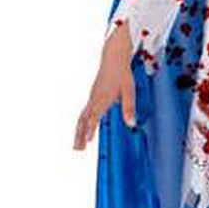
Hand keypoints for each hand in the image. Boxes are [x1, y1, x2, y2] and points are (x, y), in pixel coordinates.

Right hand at [73, 21, 136, 148]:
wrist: (113, 57)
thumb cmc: (122, 73)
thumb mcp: (129, 90)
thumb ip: (129, 108)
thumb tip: (131, 124)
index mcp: (102, 100)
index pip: (93, 118)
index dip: (90, 130)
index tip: (87, 142)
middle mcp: (94, 100)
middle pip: (82, 120)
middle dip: (79, 135)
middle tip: (77, 150)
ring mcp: (92, 98)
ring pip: (82, 117)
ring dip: (79, 131)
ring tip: (78, 144)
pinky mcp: (93, 96)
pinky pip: (84, 112)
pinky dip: (81, 123)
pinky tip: (85, 129)